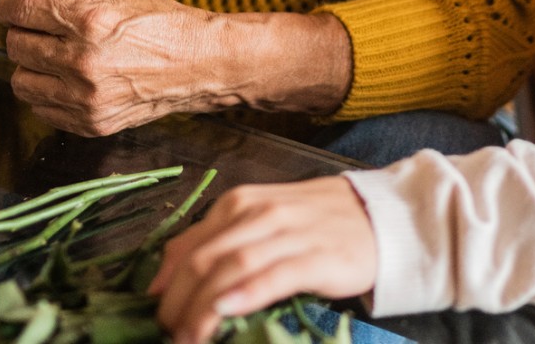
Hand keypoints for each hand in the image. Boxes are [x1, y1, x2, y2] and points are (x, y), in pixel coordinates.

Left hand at [0, 0, 238, 135]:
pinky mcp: (92, 123)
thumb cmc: (163, 25)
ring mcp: (86, 97)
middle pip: (17, 48)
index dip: (10, 8)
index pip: (22, 13)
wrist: (204, 65)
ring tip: (53, 59)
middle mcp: (83, 61)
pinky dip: (48, 94)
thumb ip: (65, 2)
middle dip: (22, 35)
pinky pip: (43, 109)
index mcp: (89, 22)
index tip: (11, 8)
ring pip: (22, 83)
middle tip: (38, 31)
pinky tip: (68, 82)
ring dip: (31, 67)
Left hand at [150, 177, 376, 343]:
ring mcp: (288, 234)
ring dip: (202, 309)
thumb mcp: (261, 221)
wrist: (381, 217)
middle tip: (167, 334)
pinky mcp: (316, 257)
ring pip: (230, 269)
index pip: (188, 247)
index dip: (165, 286)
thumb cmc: (317, 224)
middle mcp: (258, 214)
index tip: (153, 315)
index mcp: (239, 205)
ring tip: (187, 339)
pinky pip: (273, 275)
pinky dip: (245, 294)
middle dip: (177, 304)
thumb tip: (164, 276)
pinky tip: (225, 311)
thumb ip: (217, 240)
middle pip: (202, 261)